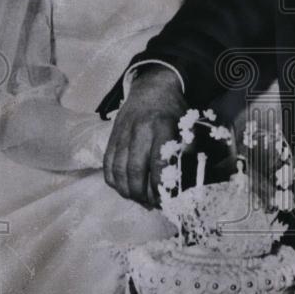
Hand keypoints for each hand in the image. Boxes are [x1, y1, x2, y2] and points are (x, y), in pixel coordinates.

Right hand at [103, 66, 185, 204]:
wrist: (152, 89)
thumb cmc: (173, 111)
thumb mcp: (187, 126)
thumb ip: (187, 150)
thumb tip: (185, 178)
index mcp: (162, 127)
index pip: (158, 164)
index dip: (159, 186)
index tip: (165, 199)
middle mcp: (139, 131)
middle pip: (134, 170)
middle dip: (142, 193)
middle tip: (151, 204)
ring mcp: (122, 134)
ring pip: (118, 170)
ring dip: (127, 191)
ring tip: (138, 199)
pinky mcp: (111, 137)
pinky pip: (107, 164)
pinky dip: (113, 181)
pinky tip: (124, 188)